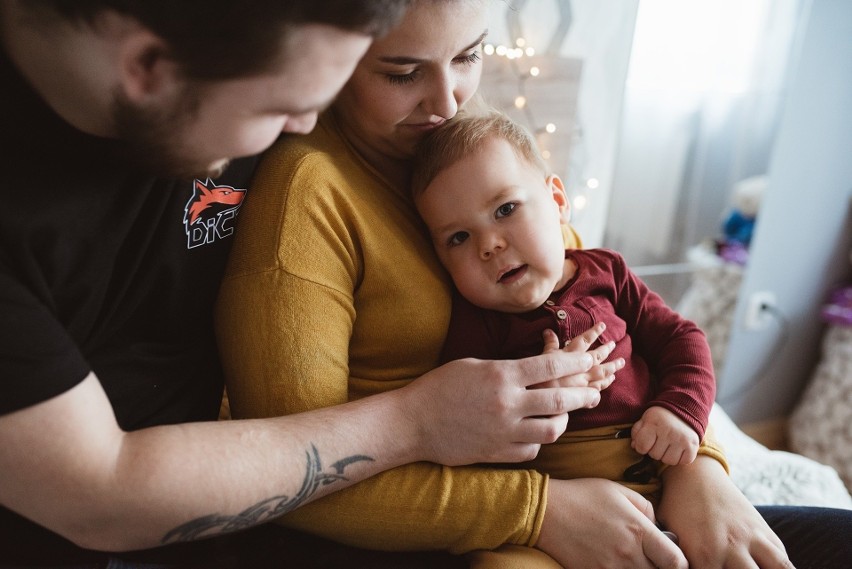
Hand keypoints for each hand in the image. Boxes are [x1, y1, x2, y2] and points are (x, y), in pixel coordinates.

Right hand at [403, 350, 603, 465]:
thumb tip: (536, 369)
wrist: (413, 422)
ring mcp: (503, 432)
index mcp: (501, 376)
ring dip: (562, 421)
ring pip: (552, 430)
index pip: (551, 365)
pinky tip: (534, 434)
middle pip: (560, 400)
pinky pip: (532, 450)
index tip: (587, 360)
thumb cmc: (439, 387)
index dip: (575, 362)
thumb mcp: (474, 366)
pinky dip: (538, 442)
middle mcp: (507, 404)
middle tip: (593, 393)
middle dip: (584, 395)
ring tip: (563, 415)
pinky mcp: (497, 453)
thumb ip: (507, 369)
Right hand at [536, 478, 687, 568]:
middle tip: (652, 559)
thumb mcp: (618, 489)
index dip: (679, 563)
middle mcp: (628, 553)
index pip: (676, 561)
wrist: (546, 511)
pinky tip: (614, 563)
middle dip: (659, 568)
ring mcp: (610, 568)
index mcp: (639, 530)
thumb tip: (658, 525)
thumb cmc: (583, 495)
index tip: (673, 558)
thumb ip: (646, 506)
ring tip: (632, 560)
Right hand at [537, 324, 623, 389]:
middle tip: (614, 343)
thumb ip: (549, 345)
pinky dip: (606, 382)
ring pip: (601, 372)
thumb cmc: (537, 378)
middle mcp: (578, 368)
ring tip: (621, 362)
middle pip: (596, 357)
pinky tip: (611, 379)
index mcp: (568, 356)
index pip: (583, 341)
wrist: (538, 401)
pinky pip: (599, 387)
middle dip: (606, 349)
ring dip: (612, 367)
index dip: (594, 332)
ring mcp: (582, 382)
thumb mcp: (541, 358)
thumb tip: (548, 331)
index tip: (603, 325)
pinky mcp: (582, 395)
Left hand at [631, 406, 699, 464]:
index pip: (642, 446)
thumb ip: (636, 433)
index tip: (645, 442)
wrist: (683, 410)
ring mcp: (682, 439)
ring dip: (666, 456)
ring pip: (668, 461)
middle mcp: (669, 431)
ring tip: (668, 445)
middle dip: (654, 450)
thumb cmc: (660, 418)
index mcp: (654, 423)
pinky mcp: (693, 446)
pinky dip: (680, 458)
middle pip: (655, 455)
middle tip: (659, 441)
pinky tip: (678, 448)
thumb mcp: (645, 419)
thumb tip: (635, 447)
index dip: (641, 447)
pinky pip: (683, 462)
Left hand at [658, 455, 793, 567]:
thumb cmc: (677, 510)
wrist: (694, 476)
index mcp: (704, 554)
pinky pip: (781, 557)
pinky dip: (780, 568)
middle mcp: (732, 547)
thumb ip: (680, 562)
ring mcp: (752, 538)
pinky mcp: (765, 531)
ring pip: (780, 568)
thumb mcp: (670, 537)